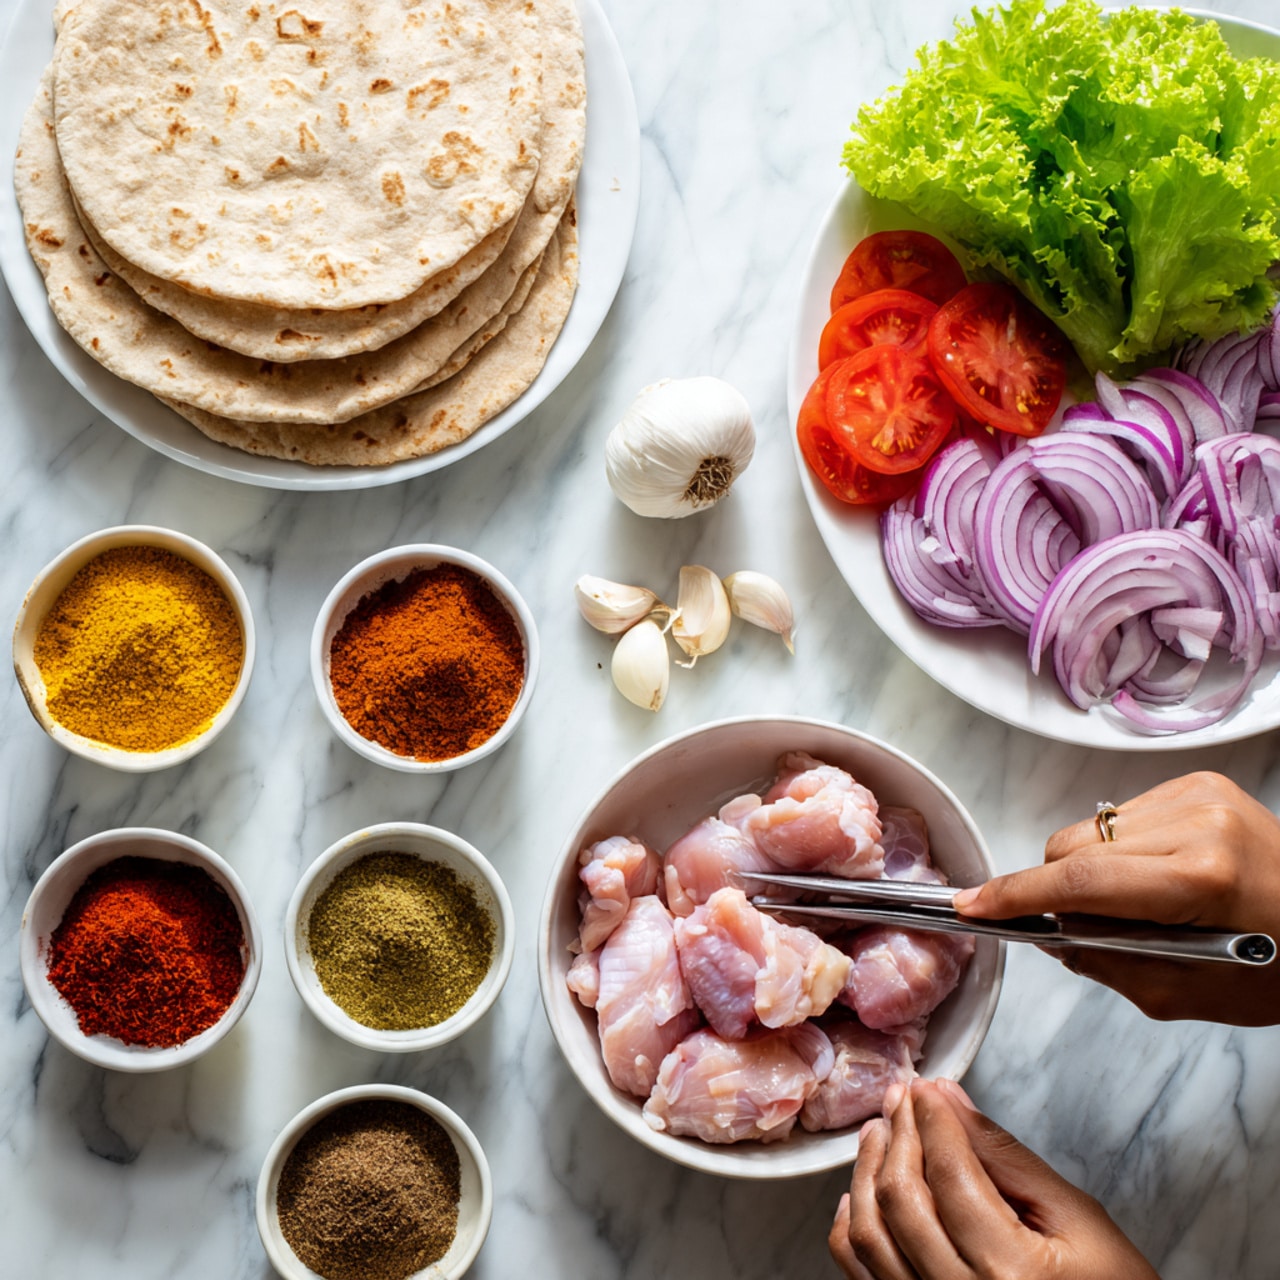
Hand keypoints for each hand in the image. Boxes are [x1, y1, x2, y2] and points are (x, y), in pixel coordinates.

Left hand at [828, 1079, 1158, 1279]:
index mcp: (1010, 1275)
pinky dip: (853, 1227)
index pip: (951, 1176)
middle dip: (898, 1137)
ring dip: (868, 1173)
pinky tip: (863, 1192)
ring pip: (870, 1236)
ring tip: (880, 1134)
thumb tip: (949, 1100)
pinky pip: (862, 1274)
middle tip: (902, 1099)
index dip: (932, 1121)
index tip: (925, 1088)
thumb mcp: (1077, 1219)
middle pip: (903, 1201)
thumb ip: (1007, 1157)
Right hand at [952, 772, 1279, 1024]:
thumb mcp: (1188, 994)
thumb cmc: (1278, 969)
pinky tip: (1154, 877)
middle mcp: (1198, 822)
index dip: (1015, 896)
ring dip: (1088, 870)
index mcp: (1201, 878)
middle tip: (1082, 931)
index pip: (1078, 882)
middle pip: (1071, 848)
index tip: (971, 906)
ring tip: (1137, 904)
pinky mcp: (1199, 782)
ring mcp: (1198, 794)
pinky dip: (1117, 850)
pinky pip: (1118, 816)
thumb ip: (1104, 962)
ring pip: (1088, 829)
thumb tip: (1047, 933)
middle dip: (1055, 890)